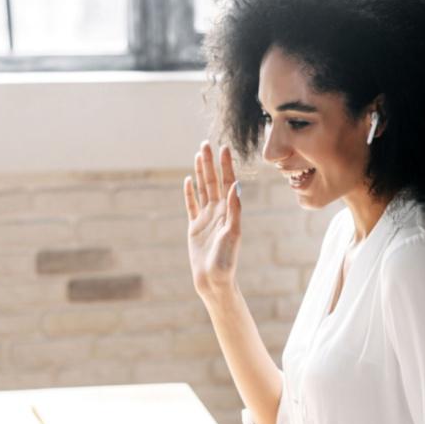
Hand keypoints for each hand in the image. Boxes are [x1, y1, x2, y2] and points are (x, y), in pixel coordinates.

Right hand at [184, 141, 241, 300]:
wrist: (214, 279)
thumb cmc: (226, 259)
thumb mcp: (232, 233)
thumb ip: (234, 209)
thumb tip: (236, 185)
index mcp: (229, 212)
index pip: (228, 183)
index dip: (226, 165)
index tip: (224, 148)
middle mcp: (219, 212)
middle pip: (213, 182)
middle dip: (210, 163)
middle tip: (206, 143)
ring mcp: (206, 219)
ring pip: (202, 190)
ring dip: (200, 172)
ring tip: (198, 155)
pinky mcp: (195, 227)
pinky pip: (191, 206)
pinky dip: (189, 193)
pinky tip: (188, 180)